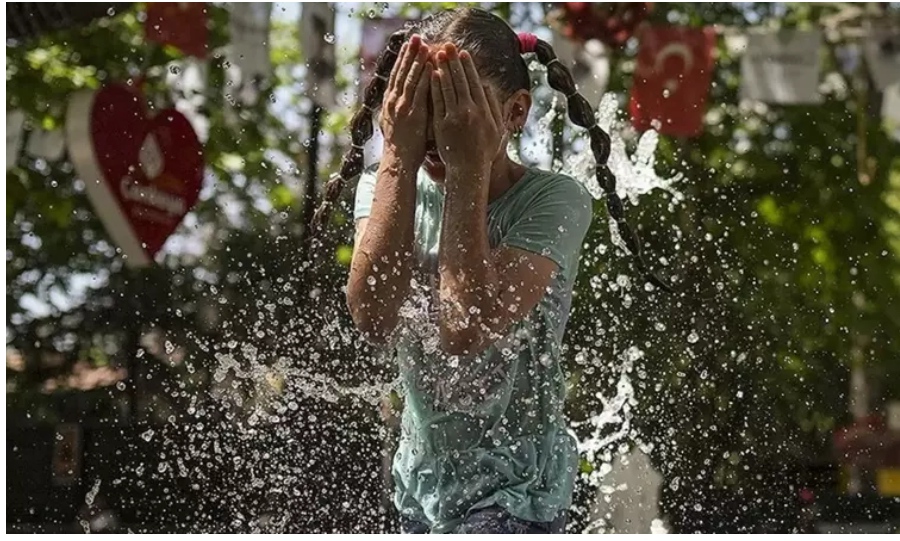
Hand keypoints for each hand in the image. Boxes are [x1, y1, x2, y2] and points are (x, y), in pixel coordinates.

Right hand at [380, 35, 432, 168]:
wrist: (399, 163)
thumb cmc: (403, 146)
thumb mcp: (397, 123)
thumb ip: (402, 109)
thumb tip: (409, 98)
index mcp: (389, 103)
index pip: (396, 76)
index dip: (403, 59)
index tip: (408, 45)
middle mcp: (393, 102)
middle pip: (401, 72)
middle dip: (409, 54)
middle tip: (416, 37)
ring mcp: (402, 107)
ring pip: (409, 78)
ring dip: (417, 60)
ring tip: (424, 45)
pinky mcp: (412, 114)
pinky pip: (419, 91)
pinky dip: (424, 76)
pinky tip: (431, 65)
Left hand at [430, 44, 503, 181]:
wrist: (469, 170)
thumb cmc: (484, 151)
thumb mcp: (496, 128)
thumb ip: (493, 106)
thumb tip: (487, 86)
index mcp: (484, 111)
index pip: (475, 82)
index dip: (468, 66)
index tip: (463, 53)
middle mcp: (470, 112)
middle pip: (461, 81)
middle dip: (454, 61)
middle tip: (448, 46)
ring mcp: (455, 118)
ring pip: (448, 88)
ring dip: (443, 69)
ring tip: (437, 54)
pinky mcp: (442, 125)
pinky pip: (438, 102)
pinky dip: (435, 87)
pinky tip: (431, 75)